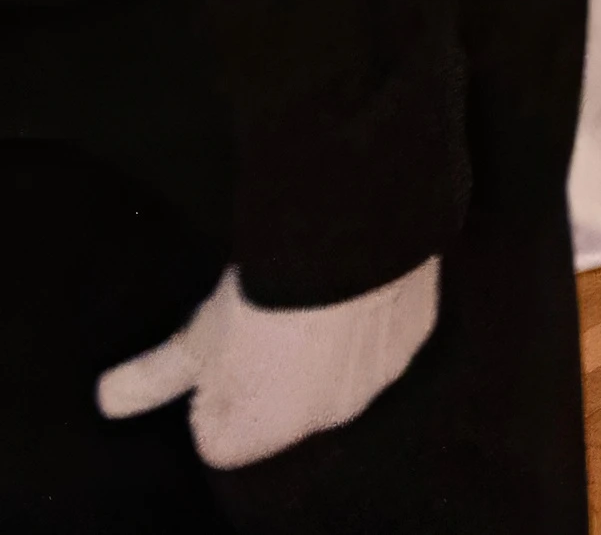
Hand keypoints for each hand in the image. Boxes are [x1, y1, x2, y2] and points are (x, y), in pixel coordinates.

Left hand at [99, 259, 438, 468]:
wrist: (349, 240)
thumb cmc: (258, 299)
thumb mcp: (197, 337)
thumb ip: (156, 377)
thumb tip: (107, 401)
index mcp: (263, 432)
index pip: (220, 438)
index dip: (211, 396)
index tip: (217, 353)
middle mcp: (325, 422)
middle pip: (284, 410)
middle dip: (273, 378)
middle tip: (265, 321)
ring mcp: (377, 382)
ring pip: (338, 377)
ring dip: (325, 352)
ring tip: (313, 296)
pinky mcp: (414, 339)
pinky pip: (382, 342)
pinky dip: (370, 321)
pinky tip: (356, 283)